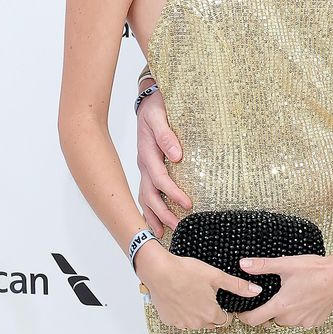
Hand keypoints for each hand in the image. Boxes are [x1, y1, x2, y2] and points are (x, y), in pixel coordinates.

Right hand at [136, 89, 192, 234]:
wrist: (148, 100)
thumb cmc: (156, 106)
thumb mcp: (159, 114)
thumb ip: (166, 134)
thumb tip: (176, 155)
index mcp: (147, 153)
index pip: (159, 178)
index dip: (172, 193)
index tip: (188, 204)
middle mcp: (144, 164)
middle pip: (149, 195)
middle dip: (162, 213)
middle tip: (179, 227)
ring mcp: (145, 168)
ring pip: (146, 197)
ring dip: (154, 215)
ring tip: (163, 233)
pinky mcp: (149, 169)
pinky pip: (148, 192)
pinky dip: (151, 209)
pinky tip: (158, 221)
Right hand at [137, 241, 260, 329]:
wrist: (159, 271)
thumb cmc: (186, 271)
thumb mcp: (216, 276)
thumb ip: (237, 286)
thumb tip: (256, 291)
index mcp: (211, 313)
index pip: (225, 320)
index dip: (226, 312)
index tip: (222, 302)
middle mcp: (197, 323)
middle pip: (211, 323)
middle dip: (212, 313)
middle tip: (207, 296)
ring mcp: (182, 323)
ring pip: (195, 323)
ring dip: (197, 314)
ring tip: (193, 295)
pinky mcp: (169, 320)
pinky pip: (180, 321)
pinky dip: (182, 313)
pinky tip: (180, 299)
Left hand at [238, 252, 332, 329]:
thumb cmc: (314, 269)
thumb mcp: (285, 264)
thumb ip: (262, 266)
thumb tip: (243, 264)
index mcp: (281, 306)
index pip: (254, 320)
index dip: (245, 317)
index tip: (242, 312)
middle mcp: (291, 318)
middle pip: (271, 318)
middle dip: (270, 309)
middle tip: (276, 293)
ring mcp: (304, 322)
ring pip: (287, 320)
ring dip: (286, 311)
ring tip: (293, 294)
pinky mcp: (315, 322)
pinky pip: (301, 321)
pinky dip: (300, 313)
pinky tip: (305, 299)